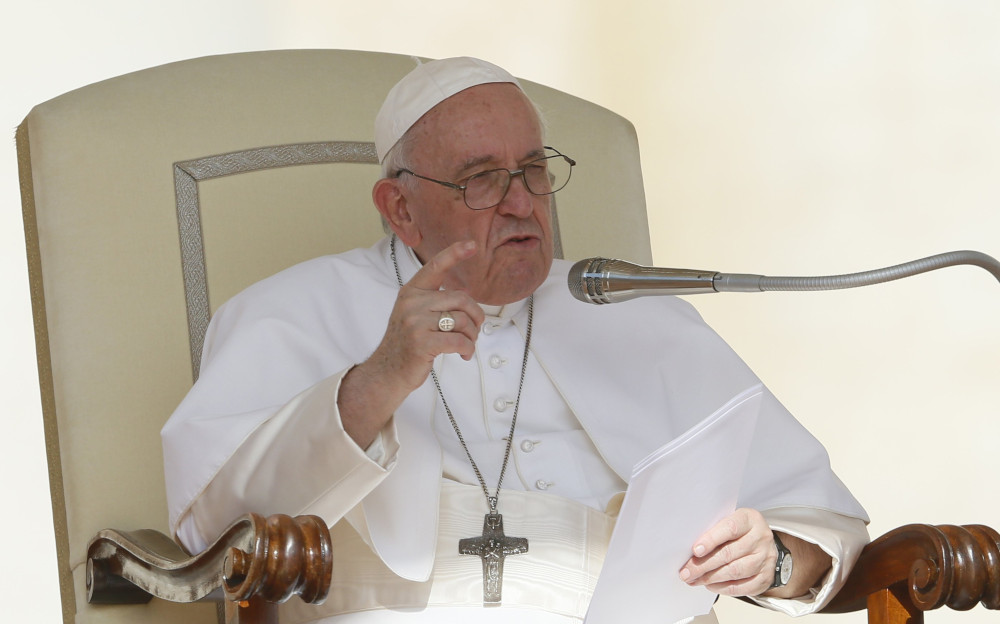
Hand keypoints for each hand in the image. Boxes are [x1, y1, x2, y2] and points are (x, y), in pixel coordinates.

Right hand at [338, 240, 485, 446]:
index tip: (472, 245)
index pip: (435, 266)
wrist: (387, 372)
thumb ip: (434, 302)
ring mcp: (415, 322)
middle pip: (462, 299)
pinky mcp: (422, 342)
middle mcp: (412, 303)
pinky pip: (459, 340)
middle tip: (474, 331)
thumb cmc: (407, 344)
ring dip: (472, 336)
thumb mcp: (414, 315)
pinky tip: (463, 355)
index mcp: (411, 292)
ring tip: (466, 345)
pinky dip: (467, 349)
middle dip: (476, 317)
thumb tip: (468, 298)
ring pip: (463, 321)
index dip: (455, 253)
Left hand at [678, 508, 775, 596]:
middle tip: (687, 572)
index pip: (730, 528)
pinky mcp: (765, 578)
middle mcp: (761, 538)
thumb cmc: (740, 533)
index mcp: (750, 519)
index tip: (695, 550)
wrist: (763, 545)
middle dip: (703, 565)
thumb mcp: (729, 522)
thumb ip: (714, 531)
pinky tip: (710, 585)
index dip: (711, 540)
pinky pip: (741, 587)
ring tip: (695, 579)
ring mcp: (765, 559)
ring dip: (710, 578)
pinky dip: (722, 588)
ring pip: (735, 571)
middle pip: (729, 553)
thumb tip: (690, 550)